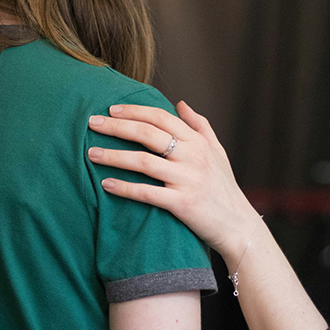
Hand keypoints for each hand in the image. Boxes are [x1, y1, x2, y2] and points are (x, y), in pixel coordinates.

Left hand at [87, 101, 261, 260]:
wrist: (238, 226)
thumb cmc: (224, 188)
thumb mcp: (217, 152)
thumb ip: (200, 126)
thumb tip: (180, 103)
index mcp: (197, 142)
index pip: (161, 117)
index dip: (134, 111)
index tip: (111, 108)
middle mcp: (193, 157)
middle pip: (148, 134)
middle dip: (116, 127)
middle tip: (92, 123)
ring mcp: (187, 180)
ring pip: (143, 162)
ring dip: (114, 156)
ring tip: (91, 154)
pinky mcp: (182, 204)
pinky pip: (147, 192)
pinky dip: (125, 188)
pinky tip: (106, 184)